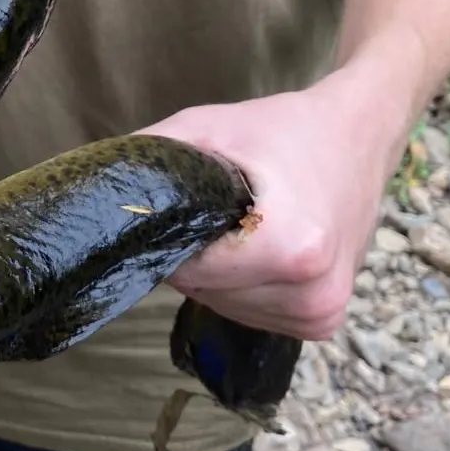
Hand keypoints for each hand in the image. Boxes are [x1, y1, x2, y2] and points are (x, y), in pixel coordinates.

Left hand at [140, 72, 403, 340]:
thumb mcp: (205, 128)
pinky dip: (240, 285)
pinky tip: (257, 249)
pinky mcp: (324, 321)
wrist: (359, 136)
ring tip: (241, 225)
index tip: (183, 208)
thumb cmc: (282, 128)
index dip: (171, 238)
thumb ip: (148, 162)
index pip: (188, 270)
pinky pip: (252, 313)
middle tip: (217, 209)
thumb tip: (90, 195)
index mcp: (290, 247)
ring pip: (223, 306)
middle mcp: (312, 291)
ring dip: (215, 274)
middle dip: (193, 255)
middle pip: (204, 291)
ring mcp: (322, 313)